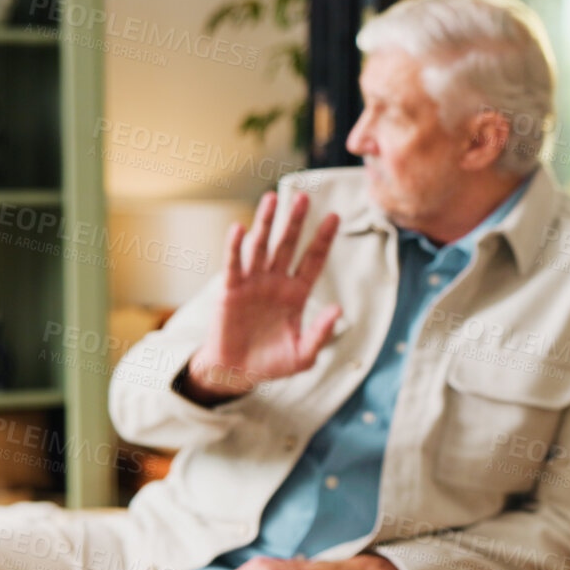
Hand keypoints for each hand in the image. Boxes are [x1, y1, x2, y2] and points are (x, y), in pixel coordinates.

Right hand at [185, 191, 341, 401]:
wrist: (237, 372)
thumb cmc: (272, 363)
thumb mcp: (303, 354)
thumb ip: (320, 333)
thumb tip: (339, 309)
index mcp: (297, 293)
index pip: (313, 260)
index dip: (323, 239)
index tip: (335, 216)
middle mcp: (276, 282)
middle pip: (287, 245)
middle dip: (295, 221)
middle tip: (304, 197)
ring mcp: (253, 283)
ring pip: (261, 247)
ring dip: (265, 223)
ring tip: (271, 198)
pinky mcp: (230, 291)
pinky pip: (234, 265)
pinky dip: (235, 247)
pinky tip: (239, 229)